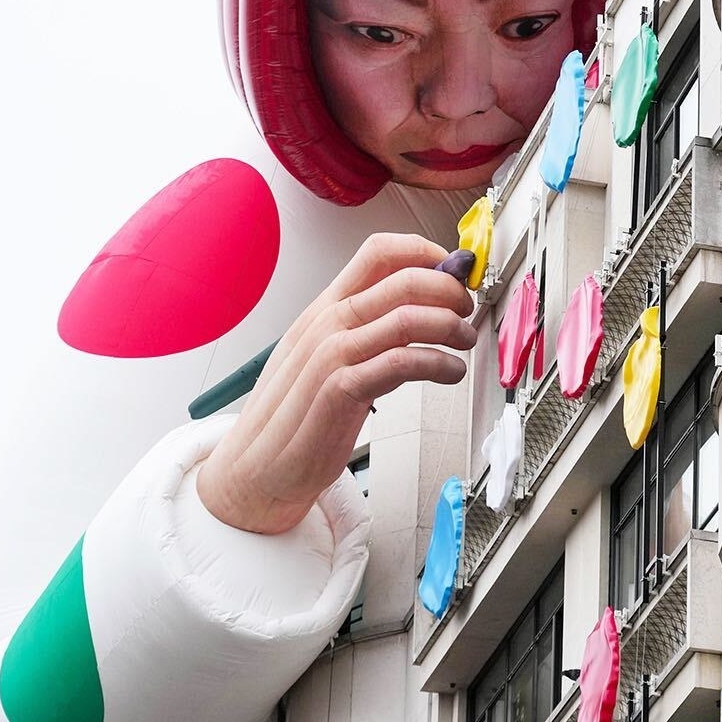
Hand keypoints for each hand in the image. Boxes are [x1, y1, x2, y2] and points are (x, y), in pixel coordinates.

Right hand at [197, 233, 475, 533]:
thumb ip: (366, 329)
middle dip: (449, 289)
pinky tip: (450, 372)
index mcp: (323, 308)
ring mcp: (331, 356)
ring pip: (406, 318)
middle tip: (466, 308)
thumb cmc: (295, 416)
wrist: (255, 469)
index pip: (377, 253)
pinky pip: (400, 363)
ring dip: (450, 326)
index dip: (425, 252)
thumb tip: (418, 308)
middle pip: (402, 280)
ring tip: (464, 341)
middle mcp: (326, 324)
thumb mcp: (324, 357)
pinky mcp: (340, 392)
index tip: (454, 268)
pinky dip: (438, 364)